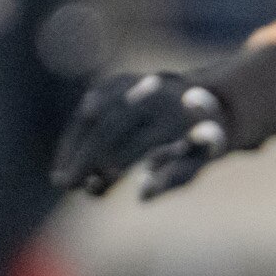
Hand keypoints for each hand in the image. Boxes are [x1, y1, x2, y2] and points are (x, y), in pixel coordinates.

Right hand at [51, 70, 227, 199]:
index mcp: (177, 116)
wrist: (214, 96)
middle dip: (84, 155)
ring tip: (61, 174)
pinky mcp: (122, 79)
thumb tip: (144, 196)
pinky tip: (69, 153)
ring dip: (74, 142)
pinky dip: (78, 127)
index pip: (134, 143)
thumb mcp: (200, 160)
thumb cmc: (206, 139)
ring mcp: (136, 81)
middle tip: (64, 184)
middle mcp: (154, 93)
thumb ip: (175, 176)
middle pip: (108, 124)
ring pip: (94, 109)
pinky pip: (92, 102)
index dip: (110, 165)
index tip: (91, 187)